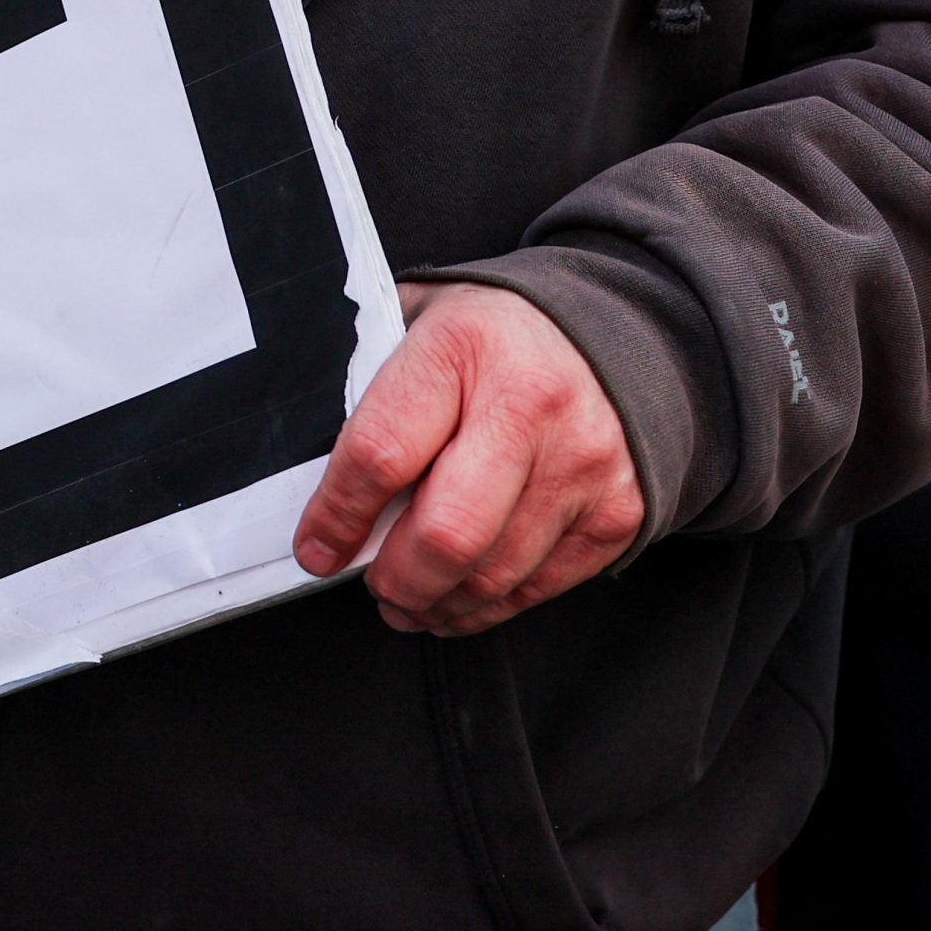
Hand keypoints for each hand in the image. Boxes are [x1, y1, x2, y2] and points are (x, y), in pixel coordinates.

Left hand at [291, 282, 642, 637]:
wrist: (618, 332)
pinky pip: (538, 588)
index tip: (316, 550)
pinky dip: (488, 607)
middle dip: (395, 580)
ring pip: (492, 574)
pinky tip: (459, 597)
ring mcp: (582, 464)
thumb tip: (313, 479)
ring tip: (410, 600)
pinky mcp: (617, 512)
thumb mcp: (422, 324)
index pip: (381, 453)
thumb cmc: (495, 337)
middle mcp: (531, 404)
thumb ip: (370, 386)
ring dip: (438, 604)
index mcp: (462, 346)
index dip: (338, 516)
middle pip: (446, 533)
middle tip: (374, 586)